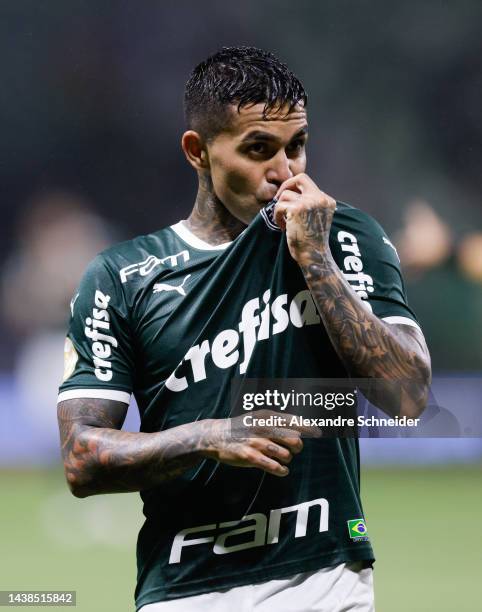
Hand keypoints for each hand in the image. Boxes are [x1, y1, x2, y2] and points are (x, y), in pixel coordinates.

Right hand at [199, 410, 320, 477]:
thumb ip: (276, 420)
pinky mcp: (250, 456)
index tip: (318, 432)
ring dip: (287, 458)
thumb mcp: (257, 417)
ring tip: (284, 460)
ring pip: (285, 454)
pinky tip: (282, 470)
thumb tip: (301, 426)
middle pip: (294, 439)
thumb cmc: (241, 427)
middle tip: (294, 450)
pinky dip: (281, 470)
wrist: (216, 436)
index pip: (294, 420)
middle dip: (298, 447)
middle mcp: (263, 427)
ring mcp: (256, 442)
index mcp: (266, 416)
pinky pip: (273, 466)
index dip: (308, 427)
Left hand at [273, 173, 335, 262]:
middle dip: (286, 185)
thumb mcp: (316, 218)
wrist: (313, 256)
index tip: (287, 198)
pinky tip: (283, 227)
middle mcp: (320, 199)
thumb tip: (289, 193)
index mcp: (327, 201)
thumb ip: (309, 205)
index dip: (295, 189)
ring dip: (280, 209)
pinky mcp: (297, 209)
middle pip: (300, 178)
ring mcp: (309, 203)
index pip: (309, 184)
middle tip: (278, 199)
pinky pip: (279, 206)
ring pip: (285, 195)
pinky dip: (277, 216)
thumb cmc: (312, 242)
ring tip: (284, 223)